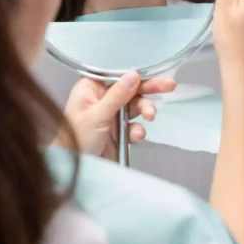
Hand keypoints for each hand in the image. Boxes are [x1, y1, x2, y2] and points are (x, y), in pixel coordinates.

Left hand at [59, 72, 175, 159]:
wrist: (74, 171)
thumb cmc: (75, 139)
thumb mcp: (97, 115)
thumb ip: (117, 95)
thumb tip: (134, 74)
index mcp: (90, 89)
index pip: (116, 74)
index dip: (135, 73)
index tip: (153, 72)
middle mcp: (101, 99)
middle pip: (130, 88)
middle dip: (148, 89)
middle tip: (169, 86)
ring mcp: (111, 115)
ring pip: (135, 106)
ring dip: (145, 109)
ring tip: (151, 116)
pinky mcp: (118, 131)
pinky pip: (134, 125)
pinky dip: (138, 129)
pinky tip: (136, 135)